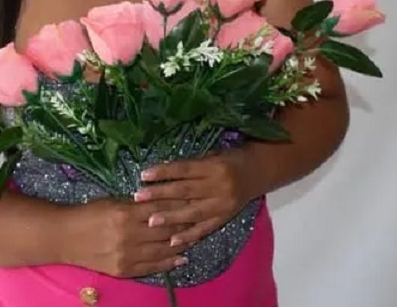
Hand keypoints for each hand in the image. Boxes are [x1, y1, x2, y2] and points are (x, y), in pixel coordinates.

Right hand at [62, 197, 190, 277]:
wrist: (65, 237)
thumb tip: (162, 202)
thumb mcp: (113, 201)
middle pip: (165, 231)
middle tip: (200, 220)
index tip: (193, 202)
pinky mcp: (123, 270)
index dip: (178, 206)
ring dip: (181, 245)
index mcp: (126, 213)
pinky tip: (181, 258)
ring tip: (195, 239)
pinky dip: (168, 263)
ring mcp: (127, 255)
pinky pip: (151, 268)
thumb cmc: (89, 213)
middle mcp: (129, 235)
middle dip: (184, 225)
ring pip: (162, 250)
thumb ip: (136, 204)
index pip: (160, 209)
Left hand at [132, 151, 252, 247]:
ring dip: (170, 218)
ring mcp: (222, 205)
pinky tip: (173, 241)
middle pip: (185, 192)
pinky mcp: (225, 219)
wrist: (257, 172)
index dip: (163, 172)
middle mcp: (218, 186)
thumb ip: (190, 165)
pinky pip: (205, 229)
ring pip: (193, 213)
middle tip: (139, 197)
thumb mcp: (211, 155)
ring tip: (150, 221)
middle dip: (160, 195)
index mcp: (213, 167)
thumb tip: (161, 170)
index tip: (143, 175)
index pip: (184, 170)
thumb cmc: (228, 159)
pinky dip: (189, 236)